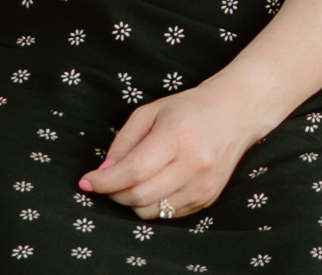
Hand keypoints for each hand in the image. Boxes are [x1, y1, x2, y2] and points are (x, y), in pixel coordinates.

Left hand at [77, 78, 261, 218]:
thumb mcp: (152, 111)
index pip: (133, 171)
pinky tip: (155, 184)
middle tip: (107, 182)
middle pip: (140, 195)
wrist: (235, 113)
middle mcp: (193, 163)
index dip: (105, 181)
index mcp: (176, 135)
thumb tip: (104, 172)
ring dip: (133, 202)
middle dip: (115, 193)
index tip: (86, 182)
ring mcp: (202, 184)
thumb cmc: (189, 108)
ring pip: (153, 210)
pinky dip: (154, 204)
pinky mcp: (208, 198)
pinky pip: (169, 214)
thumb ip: (124, 141)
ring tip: (131, 182)